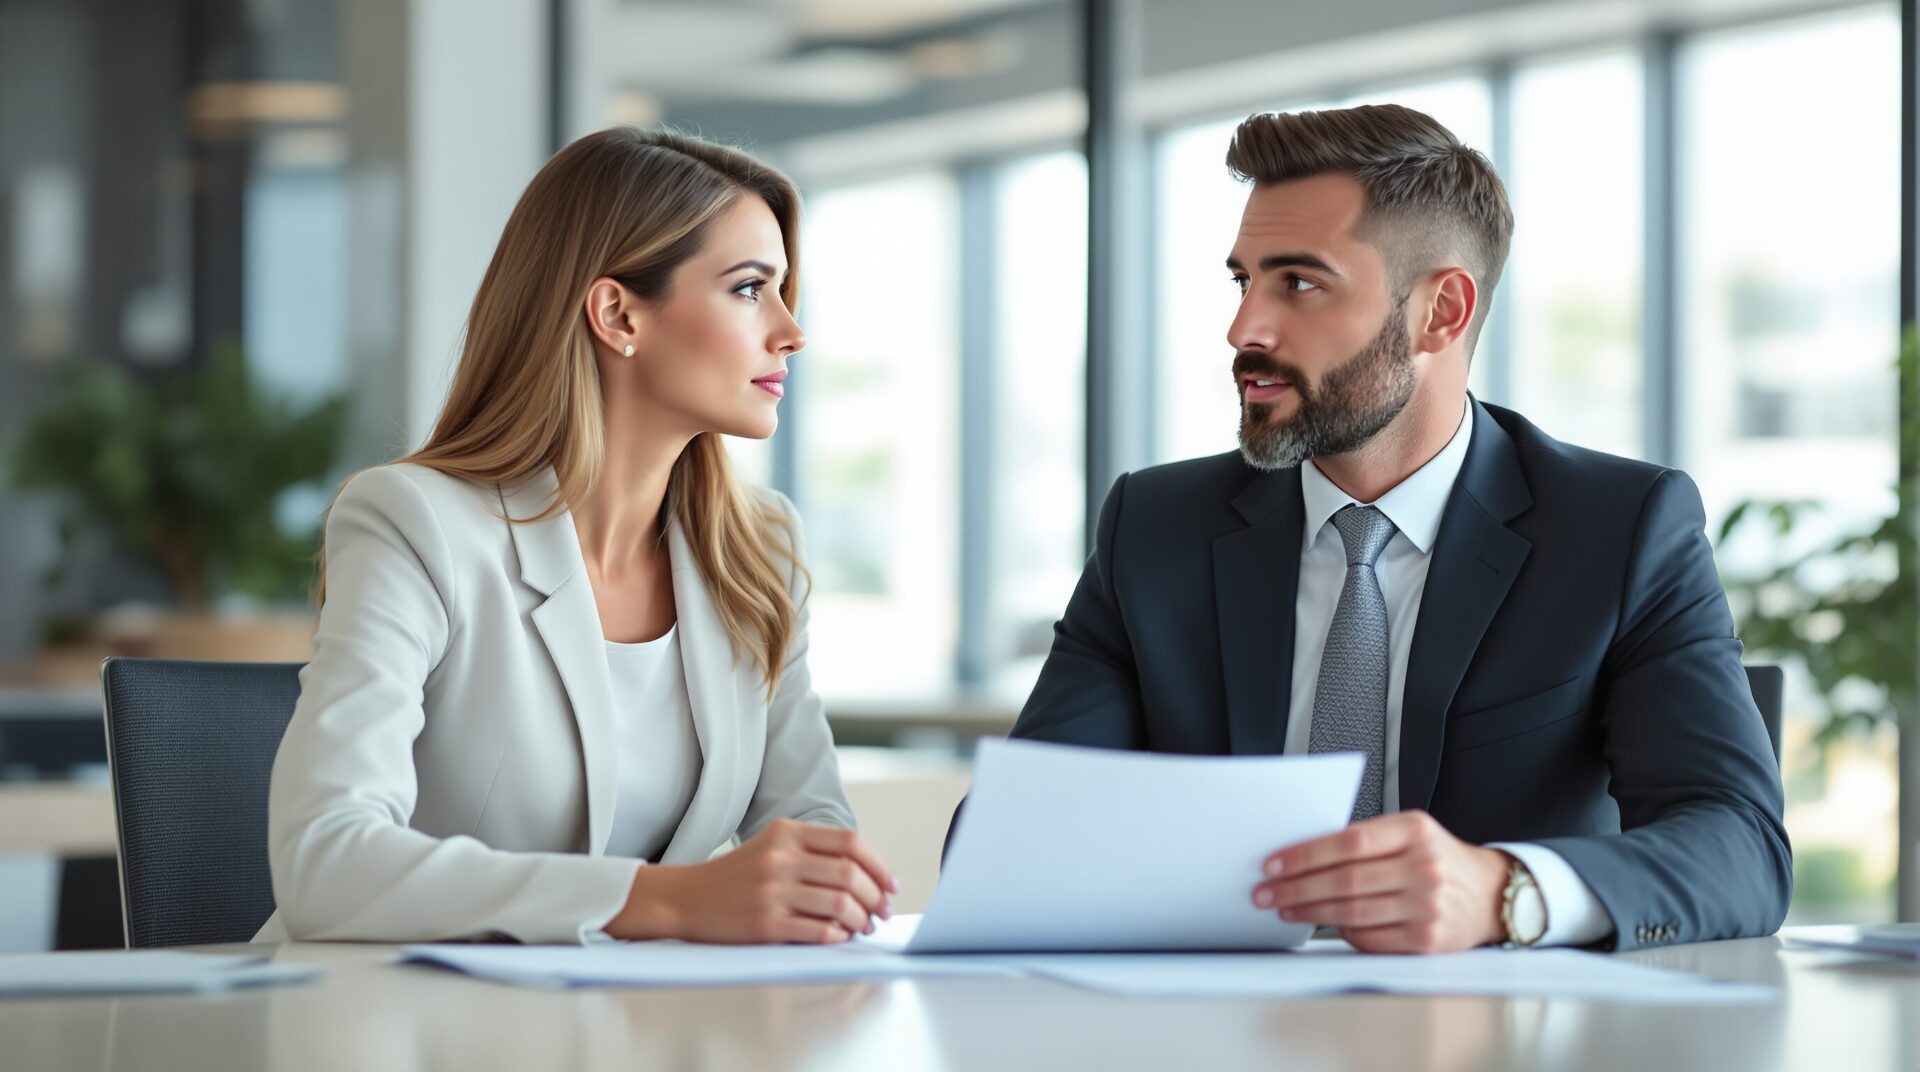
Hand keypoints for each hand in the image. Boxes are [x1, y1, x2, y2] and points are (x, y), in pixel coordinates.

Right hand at [606, 819, 897, 943]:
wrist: (685, 897)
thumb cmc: (736, 875)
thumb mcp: (771, 845)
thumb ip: (813, 851)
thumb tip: (867, 876)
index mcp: (786, 832)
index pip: (850, 842)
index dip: (878, 865)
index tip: (891, 885)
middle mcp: (780, 858)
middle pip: (850, 874)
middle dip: (875, 897)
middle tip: (881, 913)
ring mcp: (772, 891)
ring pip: (839, 904)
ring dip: (860, 920)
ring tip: (862, 927)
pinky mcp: (764, 923)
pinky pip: (817, 931)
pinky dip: (836, 936)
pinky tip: (839, 937)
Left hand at [1250, 810, 1511, 953]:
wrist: (1490, 894)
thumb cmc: (1438, 858)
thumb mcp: (1410, 832)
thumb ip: (1366, 838)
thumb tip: (1302, 853)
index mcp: (1415, 830)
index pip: (1349, 841)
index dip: (1305, 854)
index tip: (1274, 863)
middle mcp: (1425, 867)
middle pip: (1345, 880)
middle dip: (1297, 887)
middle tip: (1266, 891)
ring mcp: (1428, 906)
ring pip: (1353, 911)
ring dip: (1310, 911)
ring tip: (1285, 908)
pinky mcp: (1426, 940)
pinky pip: (1370, 938)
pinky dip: (1341, 931)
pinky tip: (1324, 923)